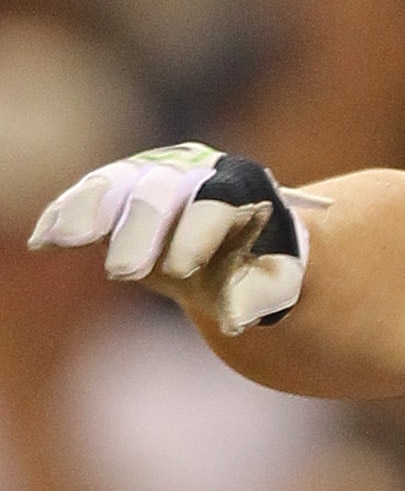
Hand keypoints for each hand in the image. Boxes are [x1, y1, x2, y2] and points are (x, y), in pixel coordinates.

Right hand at [28, 145, 311, 335]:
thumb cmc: (258, 264)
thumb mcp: (272, 282)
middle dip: (139, 231)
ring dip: (88, 212)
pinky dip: (65, 215)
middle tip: (123, 274)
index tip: (180, 272)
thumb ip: (257, 294)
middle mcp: (191, 169)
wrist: (240, 237)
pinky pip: (88, 194)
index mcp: (238, 186)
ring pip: (116, 184)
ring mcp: (151, 171)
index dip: (194, 237)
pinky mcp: (118, 183)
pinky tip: (45, 242)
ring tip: (64, 242)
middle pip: (159, 191)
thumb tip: (233, 321)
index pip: (213, 206)